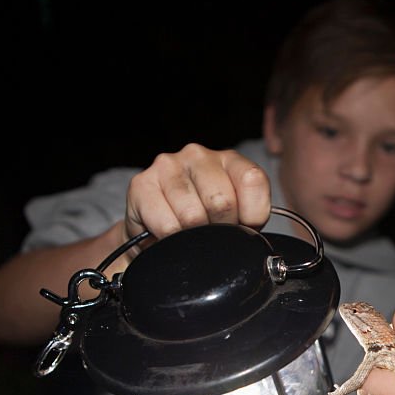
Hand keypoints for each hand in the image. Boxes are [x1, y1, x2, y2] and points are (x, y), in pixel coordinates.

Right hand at [125, 143, 271, 244]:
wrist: (156, 232)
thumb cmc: (203, 223)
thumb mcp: (236, 216)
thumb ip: (251, 217)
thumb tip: (251, 234)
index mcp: (229, 159)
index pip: (252, 180)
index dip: (251, 215)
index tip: (242, 224)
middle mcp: (199, 155)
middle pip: (222, 202)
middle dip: (221, 229)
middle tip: (211, 231)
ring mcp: (169, 165)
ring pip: (193, 216)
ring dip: (194, 235)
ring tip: (189, 231)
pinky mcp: (142, 183)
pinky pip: (167, 225)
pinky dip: (171, 238)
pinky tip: (170, 231)